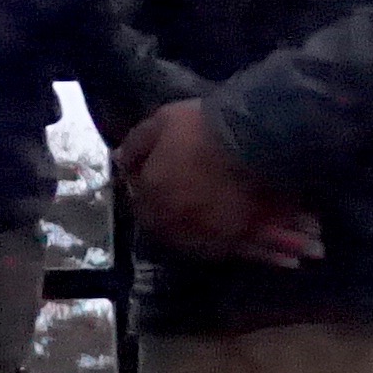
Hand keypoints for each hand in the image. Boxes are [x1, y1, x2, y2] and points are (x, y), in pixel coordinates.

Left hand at [117, 97, 317, 263]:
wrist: (254, 134)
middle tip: (187, 198)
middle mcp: (175, 222)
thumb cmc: (204, 125)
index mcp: (153, 195)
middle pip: (167, 227)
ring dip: (201, 236)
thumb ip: (136, 144)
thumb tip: (118, 159)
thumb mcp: (162, 122)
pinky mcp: (239, 238)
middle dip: (171, 215)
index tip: (159, 175)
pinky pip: (233, 250)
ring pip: (199, 243)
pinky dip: (236, 248)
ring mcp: (208, 234)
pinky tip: (244, 240)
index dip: (149, 188)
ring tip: (214, 220)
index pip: (140, 201)